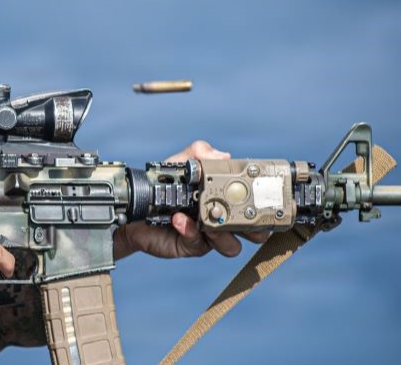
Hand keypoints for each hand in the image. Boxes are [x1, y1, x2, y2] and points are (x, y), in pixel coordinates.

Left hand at [113, 140, 268, 260]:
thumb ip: (198, 154)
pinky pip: (198, 243)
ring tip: (207, 217)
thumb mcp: (180, 164)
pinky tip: (179, 219)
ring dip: (223, 233)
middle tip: (244, 213)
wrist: (135, 207)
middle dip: (256, 227)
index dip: (265, 203)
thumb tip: (223, 155)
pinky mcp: (191, 246)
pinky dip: (191, 231)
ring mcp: (209, 236)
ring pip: (231, 246)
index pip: (255, 204)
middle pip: (255, 233)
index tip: (265, 194)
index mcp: (227, 198)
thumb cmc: (162, 185)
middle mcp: (222, 219)